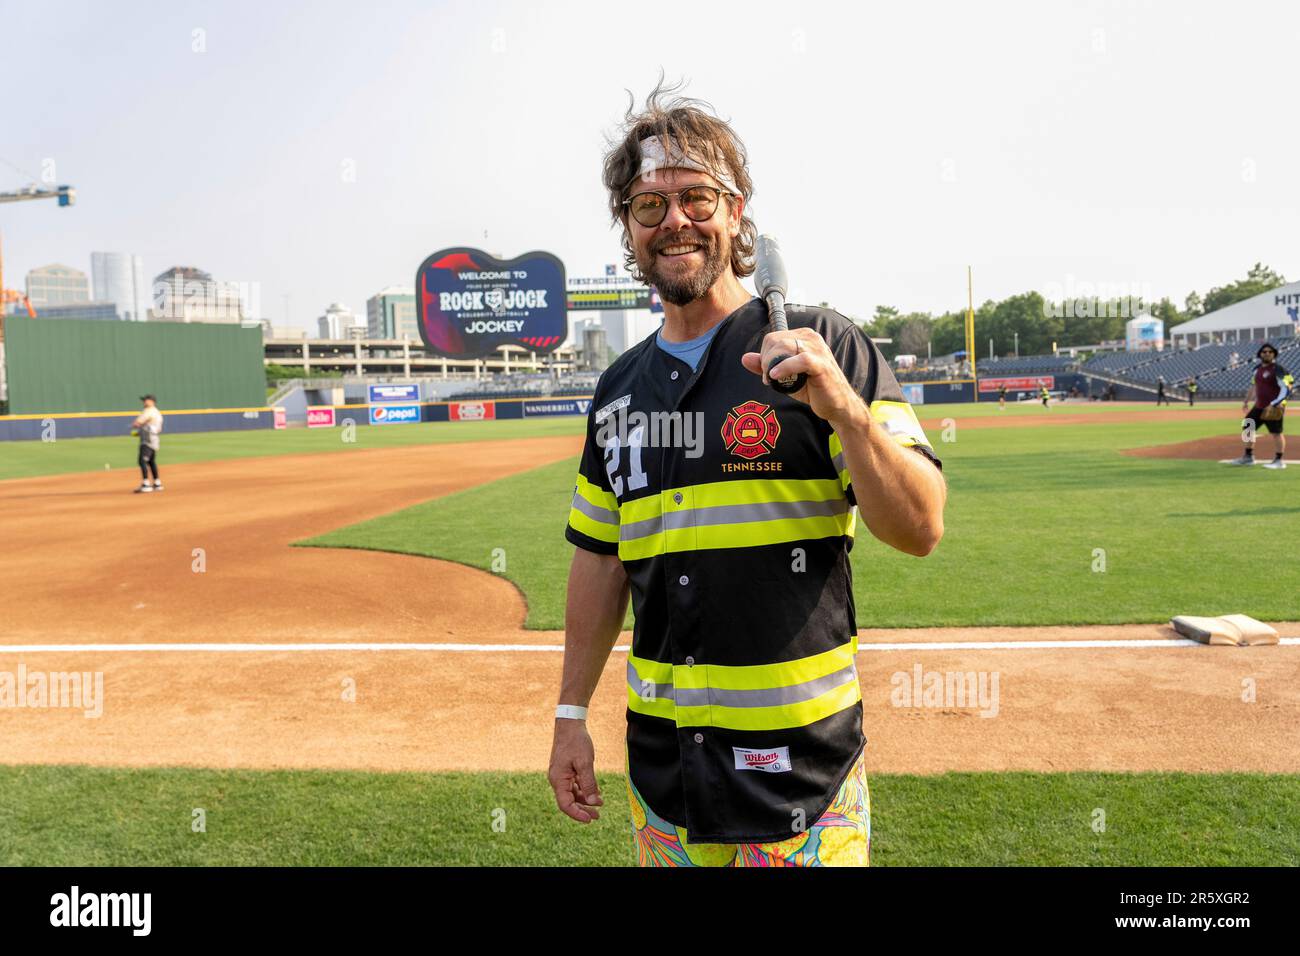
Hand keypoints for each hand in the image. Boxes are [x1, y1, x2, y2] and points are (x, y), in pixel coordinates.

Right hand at [548, 718, 602, 823]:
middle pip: (569, 801)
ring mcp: (561, 775)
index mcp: (558, 779)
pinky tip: (595, 792)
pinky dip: (584, 790)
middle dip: (583, 809)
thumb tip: (594, 802)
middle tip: (597, 816)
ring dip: (585, 800)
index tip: (590, 819)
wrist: (570, 724)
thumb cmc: (576, 741)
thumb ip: (589, 783)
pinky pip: (574, 785)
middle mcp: (557, 779)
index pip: (565, 804)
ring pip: (572, 794)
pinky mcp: (566, 770)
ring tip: (600, 804)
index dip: (577, 814)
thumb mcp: (585, 763)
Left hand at [742, 328, 864, 425]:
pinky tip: (776, 377)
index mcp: (803, 337)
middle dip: (766, 360)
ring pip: (785, 347)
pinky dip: (785, 367)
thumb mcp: (785, 376)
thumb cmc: (812, 389)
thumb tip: (745, 358)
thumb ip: (766, 366)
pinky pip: (800, 359)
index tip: (766, 373)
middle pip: (775, 341)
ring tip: (773, 380)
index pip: (772, 338)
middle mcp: (811, 338)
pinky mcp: (822, 364)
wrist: (837, 405)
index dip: (764, 355)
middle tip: (768, 378)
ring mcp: (818, 350)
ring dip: (772, 365)